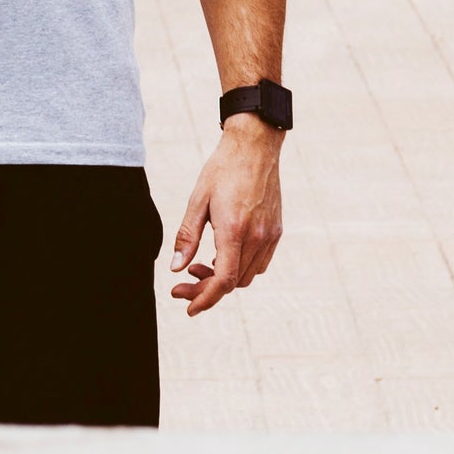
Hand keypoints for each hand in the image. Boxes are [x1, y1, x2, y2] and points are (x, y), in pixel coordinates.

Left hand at [169, 118, 282, 315]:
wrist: (255, 147)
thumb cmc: (222, 170)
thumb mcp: (197, 201)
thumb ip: (187, 237)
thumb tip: (176, 267)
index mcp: (234, 230)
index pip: (223, 281)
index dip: (204, 299)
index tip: (187, 306)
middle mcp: (257, 237)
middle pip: (234, 283)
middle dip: (207, 289)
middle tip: (184, 283)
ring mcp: (270, 235)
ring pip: (248, 276)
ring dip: (224, 279)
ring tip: (201, 266)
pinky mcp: (276, 231)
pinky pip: (260, 263)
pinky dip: (241, 268)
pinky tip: (224, 255)